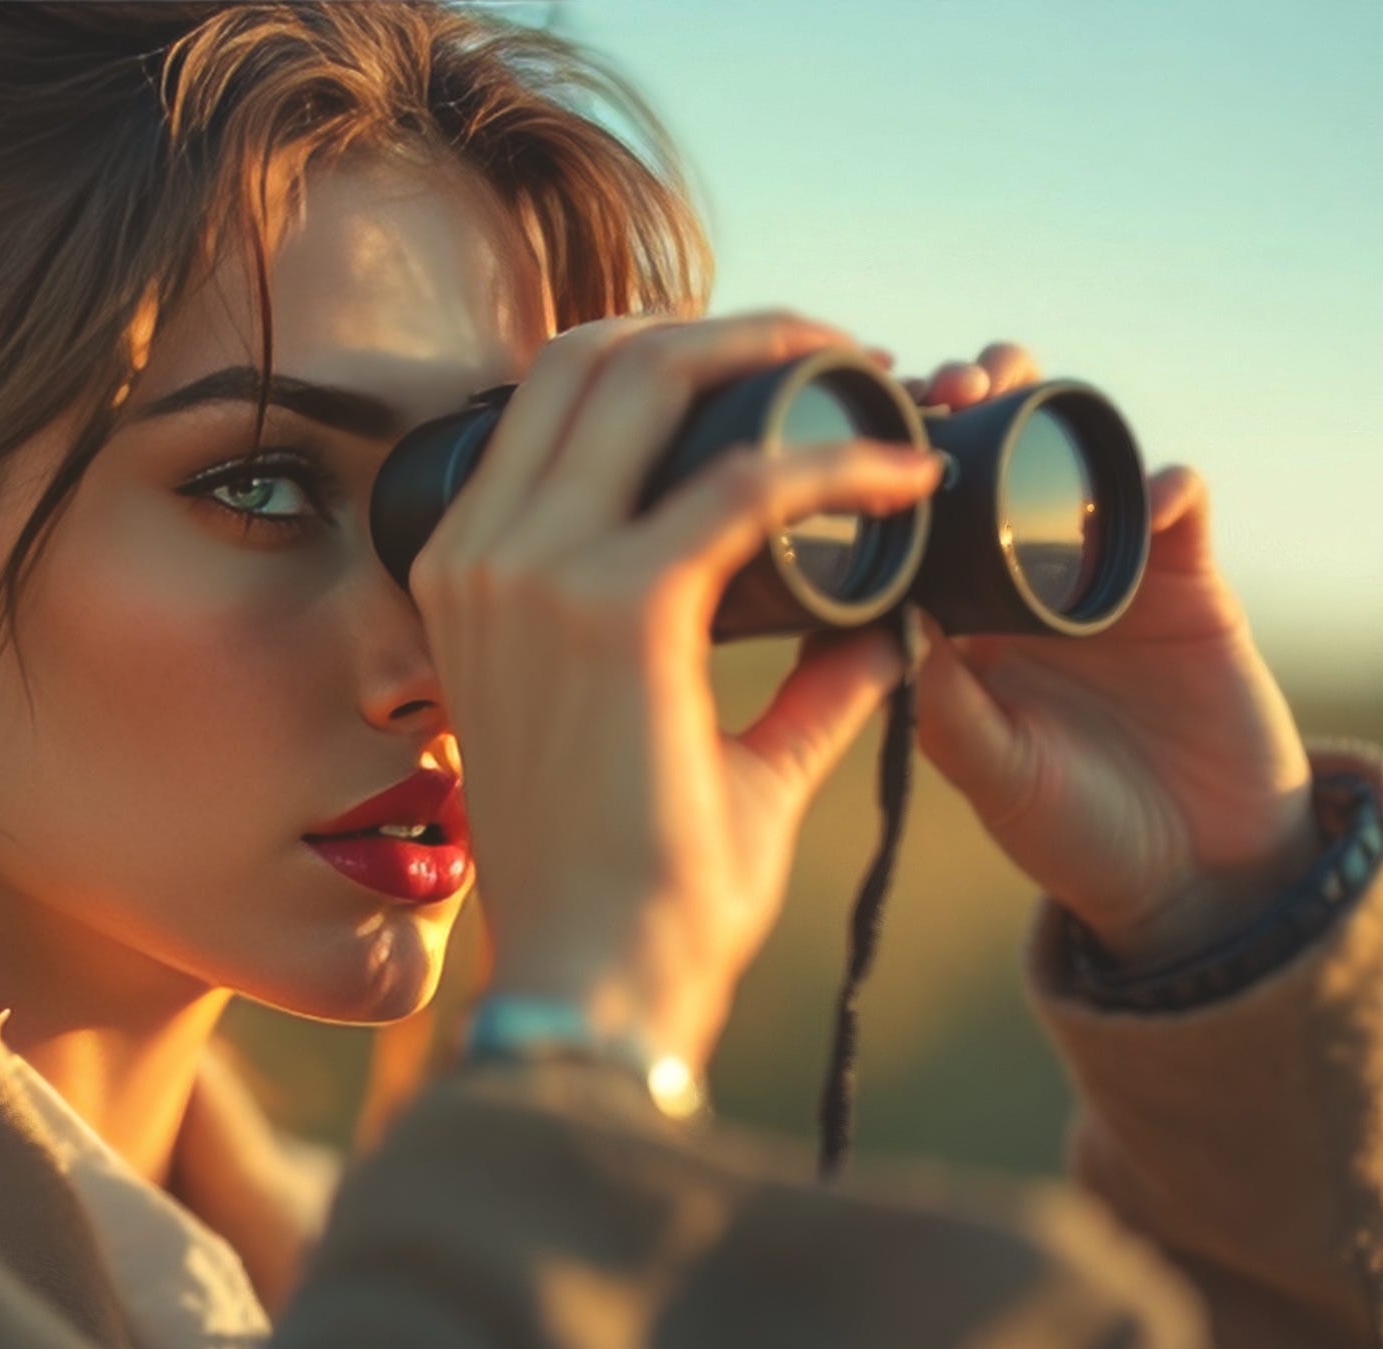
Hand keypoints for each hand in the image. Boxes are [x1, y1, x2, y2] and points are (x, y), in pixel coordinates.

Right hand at [411, 310, 945, 1066]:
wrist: (594, 983)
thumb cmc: (632, 888)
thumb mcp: (703, 758)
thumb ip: (793, 689)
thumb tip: (885, 635)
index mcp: (470, 573)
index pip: (557, 400)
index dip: (673, 360)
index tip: (784, 382)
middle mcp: (482, 551)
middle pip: (595, 352)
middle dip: (728, 331)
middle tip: (842, 359)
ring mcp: (534, 570)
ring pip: (652, 374)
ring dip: (776, 354)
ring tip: (876, 385)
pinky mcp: (615, 607)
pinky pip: (748, 481)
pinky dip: (842, 464)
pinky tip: (912, 480)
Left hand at [874, 342, 1321, 969]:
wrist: (1194, 877)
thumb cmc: (1071, 834)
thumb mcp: (992, 772)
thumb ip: (943, 703)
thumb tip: (887, 623)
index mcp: (957, 620)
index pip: (911, 517)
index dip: (882, 464)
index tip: (857, 431)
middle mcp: (1023, 581)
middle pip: (987, 459)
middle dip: (959, 404)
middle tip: (940, 387)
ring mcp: (1106, 573)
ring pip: (1073, 459)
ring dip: (1045, 410)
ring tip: (1012, 387)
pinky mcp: (1189, 584)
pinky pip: (1177, 508)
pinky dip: (1165, 484)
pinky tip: (1148, 490)